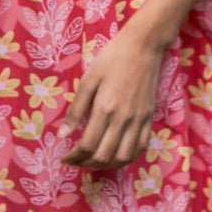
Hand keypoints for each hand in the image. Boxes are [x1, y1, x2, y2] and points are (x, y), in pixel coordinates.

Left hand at [60, 25, 162, 170]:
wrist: (143, 46)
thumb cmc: (112, 58)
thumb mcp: (89, 79)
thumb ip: (76, 109)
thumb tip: (62, 135)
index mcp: (105, 108)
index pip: (87, 145)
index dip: (73, 156)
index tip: (64, 157)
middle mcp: (123, 119)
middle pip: (103, 155)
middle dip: (85, 164)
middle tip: (74, 161)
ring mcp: (138, 120)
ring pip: (123, 157)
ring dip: (106, 165)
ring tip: (93, 161)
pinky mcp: (148, 118)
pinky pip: (140, 148)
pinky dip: (127, 158)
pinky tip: (116, 155)